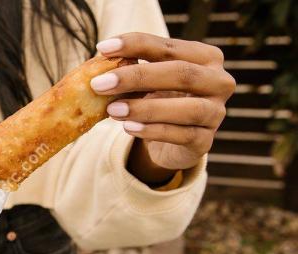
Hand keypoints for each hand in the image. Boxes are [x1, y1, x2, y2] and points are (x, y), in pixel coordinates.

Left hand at [90, 32, 235, 181]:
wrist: (172, 141)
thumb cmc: (160, 100)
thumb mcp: (148, 81)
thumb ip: (132, 69)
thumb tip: (100, 61)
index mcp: (206, 58)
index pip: (170, 47)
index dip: (136, 45)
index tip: (102, 49)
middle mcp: (219, 82)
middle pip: (181, 74)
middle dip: (137, 77)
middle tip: (99, 84)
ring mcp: (216, 114)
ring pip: (187, 108)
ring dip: (145, 109)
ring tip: (112, 110)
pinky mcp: (205, 141)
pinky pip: (182, 135)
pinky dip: (153, 131)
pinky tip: (129, 128)